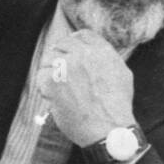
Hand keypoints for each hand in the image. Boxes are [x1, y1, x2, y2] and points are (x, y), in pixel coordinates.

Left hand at [39, 29, 137, 146]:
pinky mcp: (52, 82)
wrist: (108, 129)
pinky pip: (41, 77)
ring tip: (59, 89)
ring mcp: (66, 67)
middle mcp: (83, 54)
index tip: (70, 51)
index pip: (82, 35)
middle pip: (62, 44)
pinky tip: (55, 99)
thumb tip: (95, 53)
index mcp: (102, 51)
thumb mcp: (122, 74)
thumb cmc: (117, 107)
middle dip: (60, 56)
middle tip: (60, 73)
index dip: (74, 42)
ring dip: (51, 71)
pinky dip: (45, 88)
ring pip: (48, 59)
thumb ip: (107, 59)